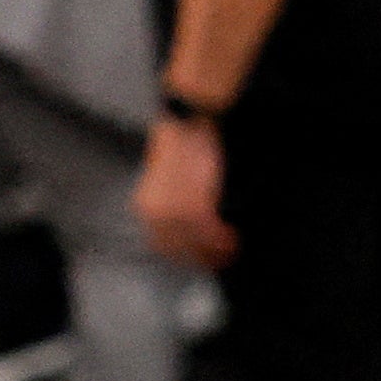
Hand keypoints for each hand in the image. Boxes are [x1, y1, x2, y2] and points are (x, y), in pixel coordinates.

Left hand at [135, 116, 235, 267]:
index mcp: (147, 207)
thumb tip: (197, 226)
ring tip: (232, 249)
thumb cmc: (183, 144)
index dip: (186, 255)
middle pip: (181, 251)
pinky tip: (233, 239)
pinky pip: (211, 234)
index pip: (164, 246)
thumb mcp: (170, 178)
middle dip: (202, 258)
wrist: (188, 120)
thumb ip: (177, 203)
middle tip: (221, 260)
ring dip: (216, 252)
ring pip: (198, 246)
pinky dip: (224, 241)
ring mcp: (175, 214)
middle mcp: (156, 215)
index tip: (202, 258)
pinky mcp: (195, 208)